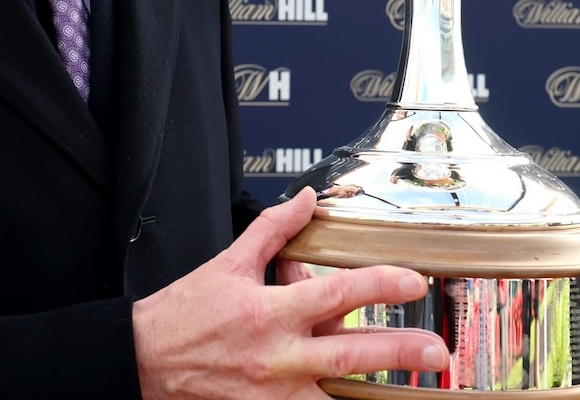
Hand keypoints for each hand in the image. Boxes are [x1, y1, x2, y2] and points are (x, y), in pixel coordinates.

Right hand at [132, 188, 448, 399]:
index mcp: (268, 310)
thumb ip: (273, 229)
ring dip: (374, 395)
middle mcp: (275, 355)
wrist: (143, 360)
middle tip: (436, 351)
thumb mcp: (228, 263)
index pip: (333, 293)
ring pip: (334, 397)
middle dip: (397, 352)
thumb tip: (308, 198)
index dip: (377, 285)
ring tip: (414, 392)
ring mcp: (271, 393)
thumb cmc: (185, 312)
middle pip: (347, 353)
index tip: (412, 280)